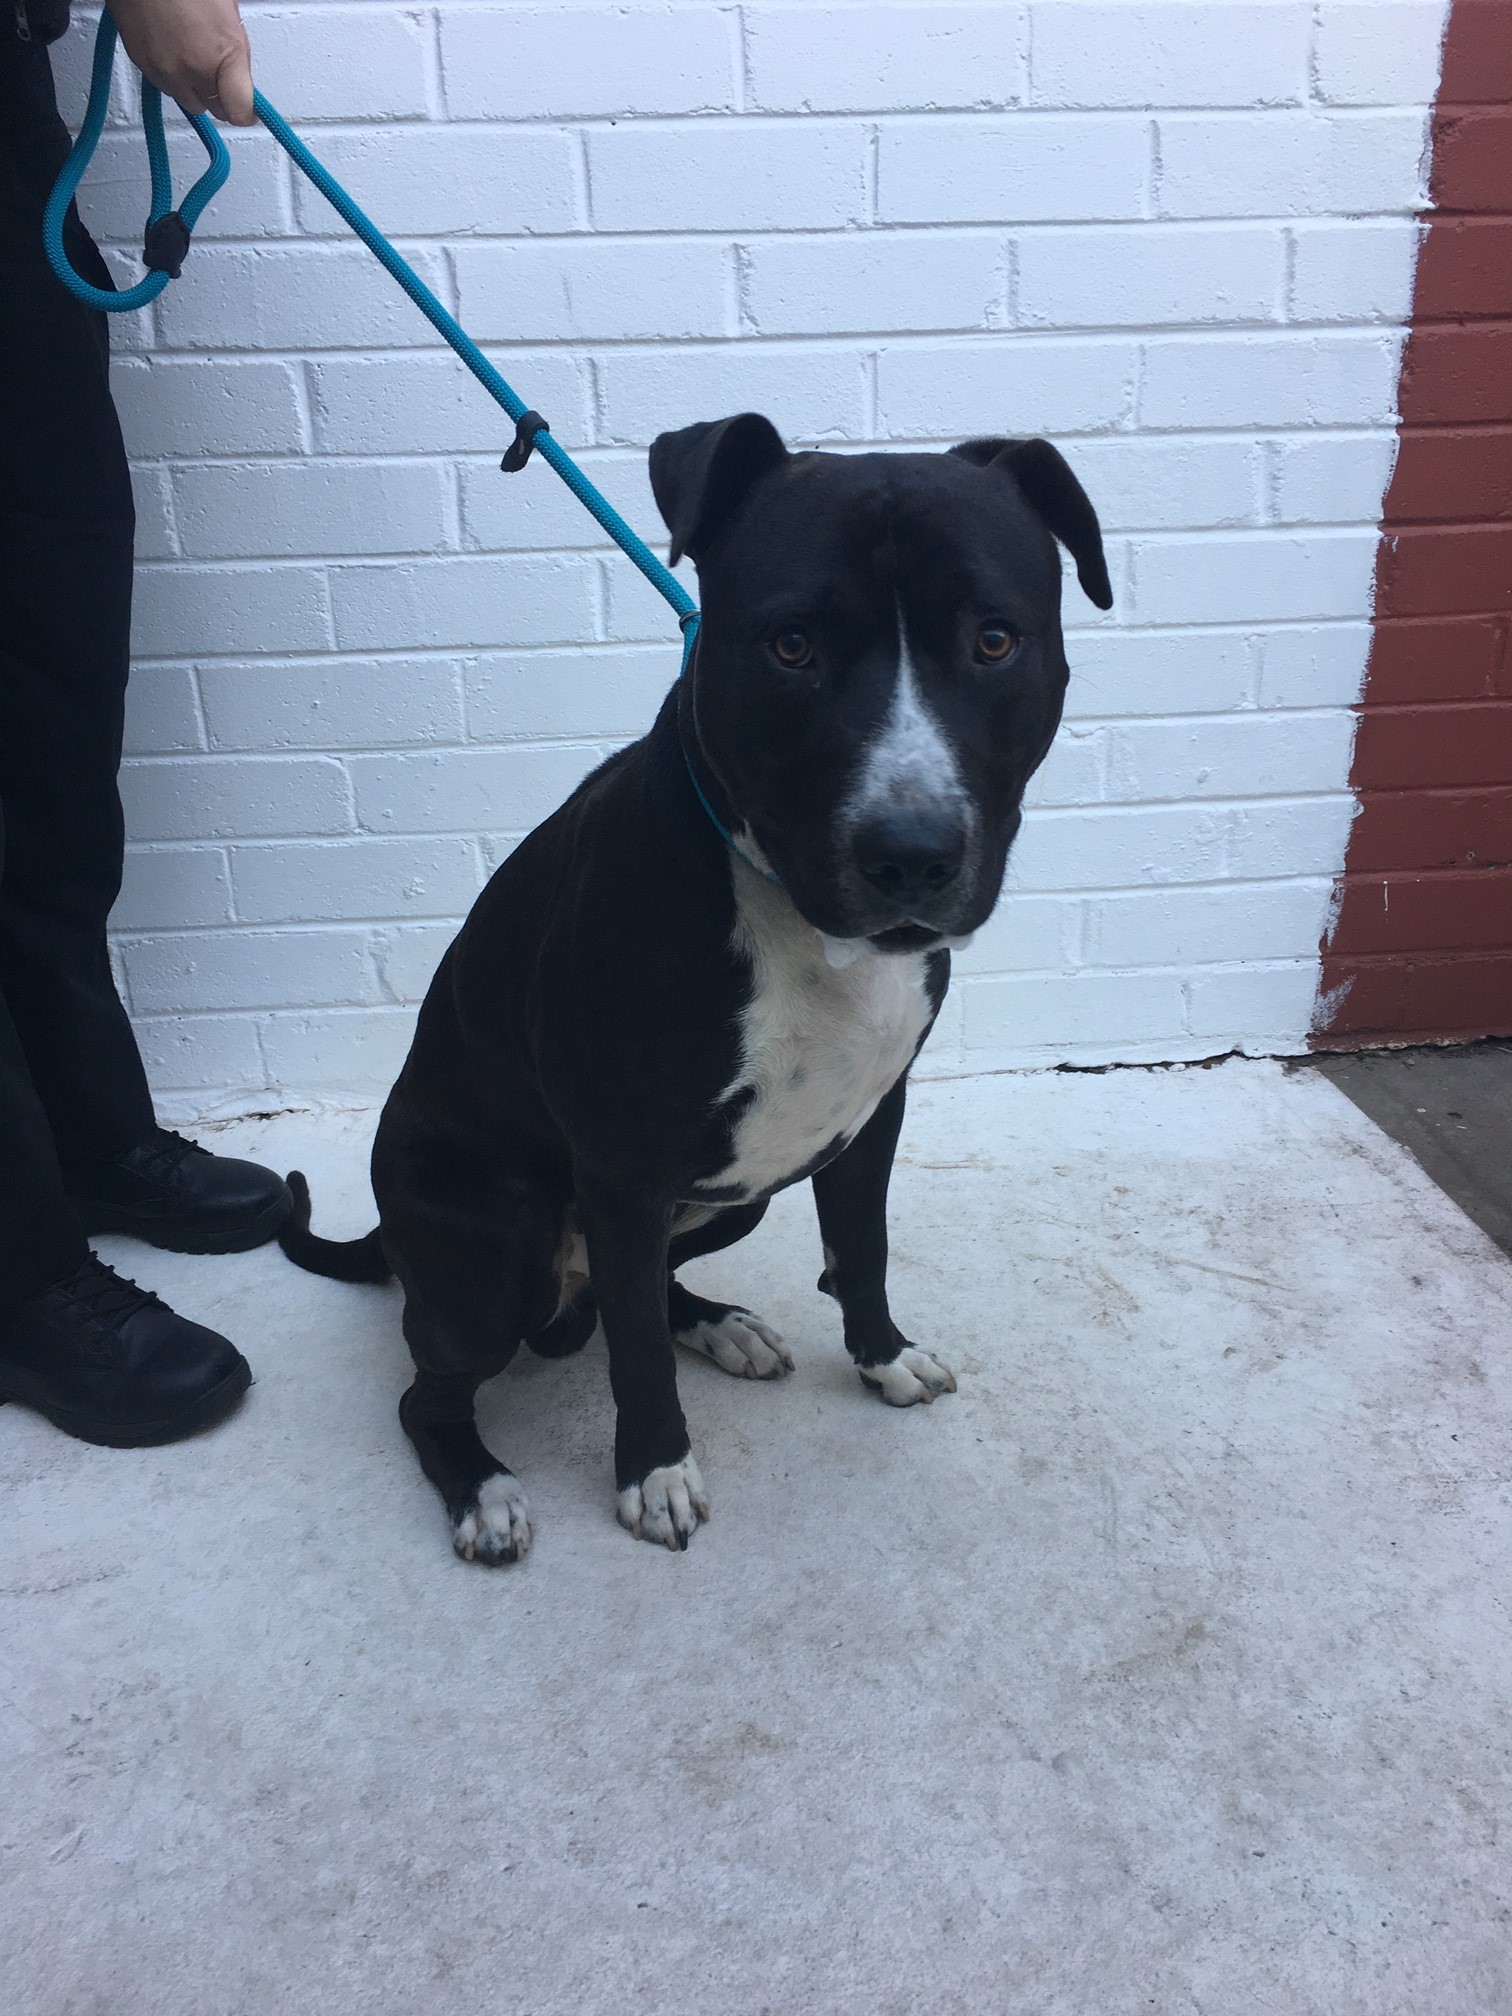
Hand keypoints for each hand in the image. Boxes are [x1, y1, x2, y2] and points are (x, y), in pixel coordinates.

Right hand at [108, 0, 254, 125]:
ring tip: (192, 57)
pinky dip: (171, 76)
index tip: (248, 109)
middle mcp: (193, 69)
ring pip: (187, 100)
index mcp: (223, 53)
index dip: (246, 112)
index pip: (239, 111)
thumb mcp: (227, 10)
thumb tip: (239, 75)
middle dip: (220, 98)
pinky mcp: (141, 64)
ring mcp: (164, 70)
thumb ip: (235, 51)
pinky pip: (163, 85)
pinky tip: (172, 51)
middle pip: (213, 110)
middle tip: (220, 76)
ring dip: (193, 88)